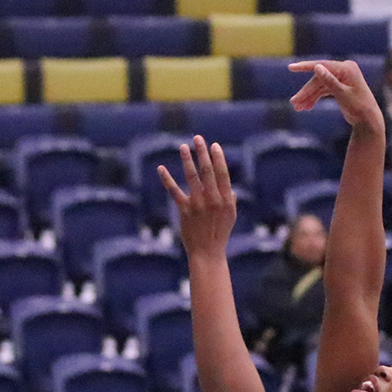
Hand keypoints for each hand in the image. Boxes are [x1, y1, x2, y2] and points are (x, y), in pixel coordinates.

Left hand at [158, 136, 237, 257]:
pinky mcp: (184, 210)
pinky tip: (161, 168)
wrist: (207, 252)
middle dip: (203, 152)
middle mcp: (212, 199)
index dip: (218, 158)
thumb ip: (230, 200)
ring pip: (192, 177)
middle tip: (198, 138)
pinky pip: (174, 191)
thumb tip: (229, 187)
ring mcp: (198, 204)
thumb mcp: (231, 216)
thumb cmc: (219, 234)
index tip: (214, 145)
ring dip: (187, 160)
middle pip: (207, 170)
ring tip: (183, 147)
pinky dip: (167, 179)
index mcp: (225, 199)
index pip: (222, 173)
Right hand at [290, 60, 382, 134]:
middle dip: (306, 92)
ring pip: (319, 86)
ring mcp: (341, 78)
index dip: (305, 67)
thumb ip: (329, 81)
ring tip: (298, 108)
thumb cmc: (359, 107)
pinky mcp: (339, 86)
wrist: (369, 121)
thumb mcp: (342, 95)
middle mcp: (344, 70)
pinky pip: (323, 90)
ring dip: (308, 96)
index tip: (291, 68)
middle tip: (294, 103)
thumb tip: (317, 67)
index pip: (322, 65)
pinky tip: (307, 107)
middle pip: (319, 79)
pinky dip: (315, 98)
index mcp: (346, 68)